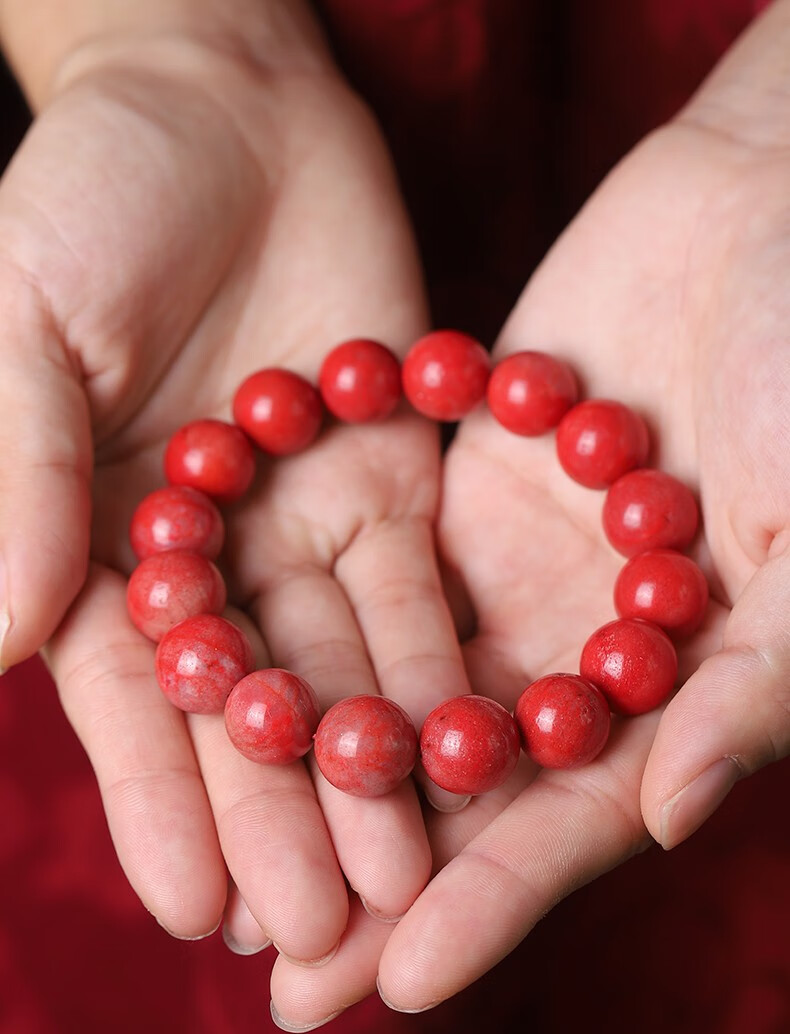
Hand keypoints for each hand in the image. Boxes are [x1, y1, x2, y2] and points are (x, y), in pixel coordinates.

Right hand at [0, 22, 468, 967]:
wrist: (217, 113)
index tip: (201, 907)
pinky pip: (420, 584)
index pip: (136, 699)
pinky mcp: (391, 474)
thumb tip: (2, 639)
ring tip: (404, 881)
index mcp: (102, 541)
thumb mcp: (22, 325)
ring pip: (343, 669)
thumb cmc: (90, 201)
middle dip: (285, 818)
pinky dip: (437, 666)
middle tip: (325, 935)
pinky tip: (466, 747)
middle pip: (251, 708)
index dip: (164, 803)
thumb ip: (15, 478)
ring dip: (374, 771)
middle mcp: (210, 554)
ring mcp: (305, 521)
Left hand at [265, 2, 789, 1020]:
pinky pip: (380, 581)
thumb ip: (751, 683)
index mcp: (677, 683)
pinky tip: (230, 687)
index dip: (496, 901)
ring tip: (232, 858)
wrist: (752, 213)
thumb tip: (666, 810)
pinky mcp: (460, 495)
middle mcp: (584, 645)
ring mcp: (516, 573)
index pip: (576, 819)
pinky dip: (313, 640)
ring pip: (409, 696)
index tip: (402, 980)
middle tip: (285, 985)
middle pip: (474, 785)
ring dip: (324, 778)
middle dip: (385, 879)